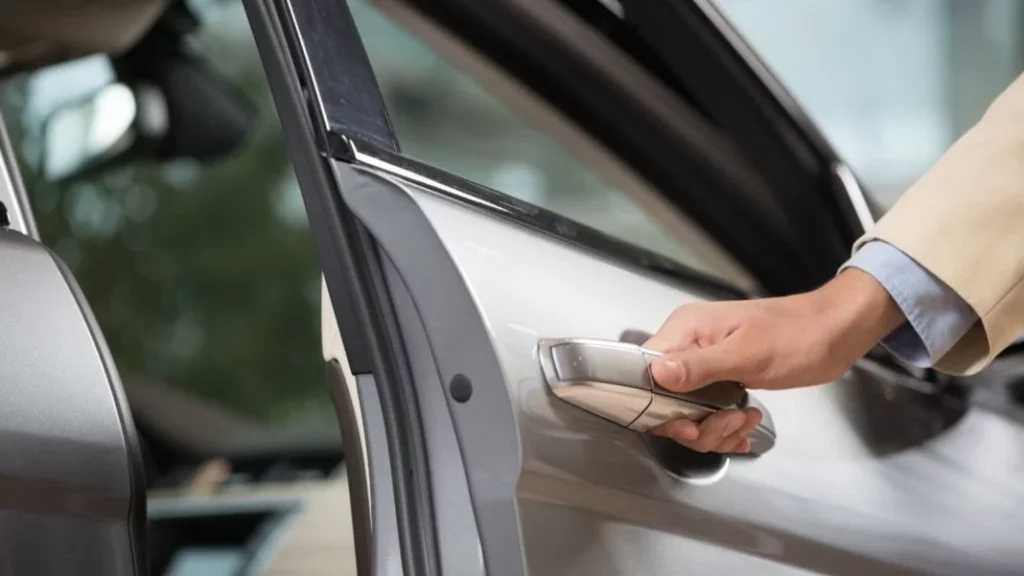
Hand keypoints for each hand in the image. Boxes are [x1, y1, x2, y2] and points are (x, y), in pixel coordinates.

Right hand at [644, 268, 904, 452]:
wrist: (835, 332)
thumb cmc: (797, 336)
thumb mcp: (748, 353)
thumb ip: (700, 366)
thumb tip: (656, 375)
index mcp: (686, 329)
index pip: (645, 371)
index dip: (658, 405)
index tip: (688, 425)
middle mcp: (689, 345)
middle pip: (665, 399)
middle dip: (696, 423)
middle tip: (729, 424)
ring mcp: (705, 363)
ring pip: (687, 411)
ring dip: (715, 428)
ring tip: (745, 419)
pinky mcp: (722, 379)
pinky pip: (707, 410)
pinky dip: (724, 426)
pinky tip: (744, 427)